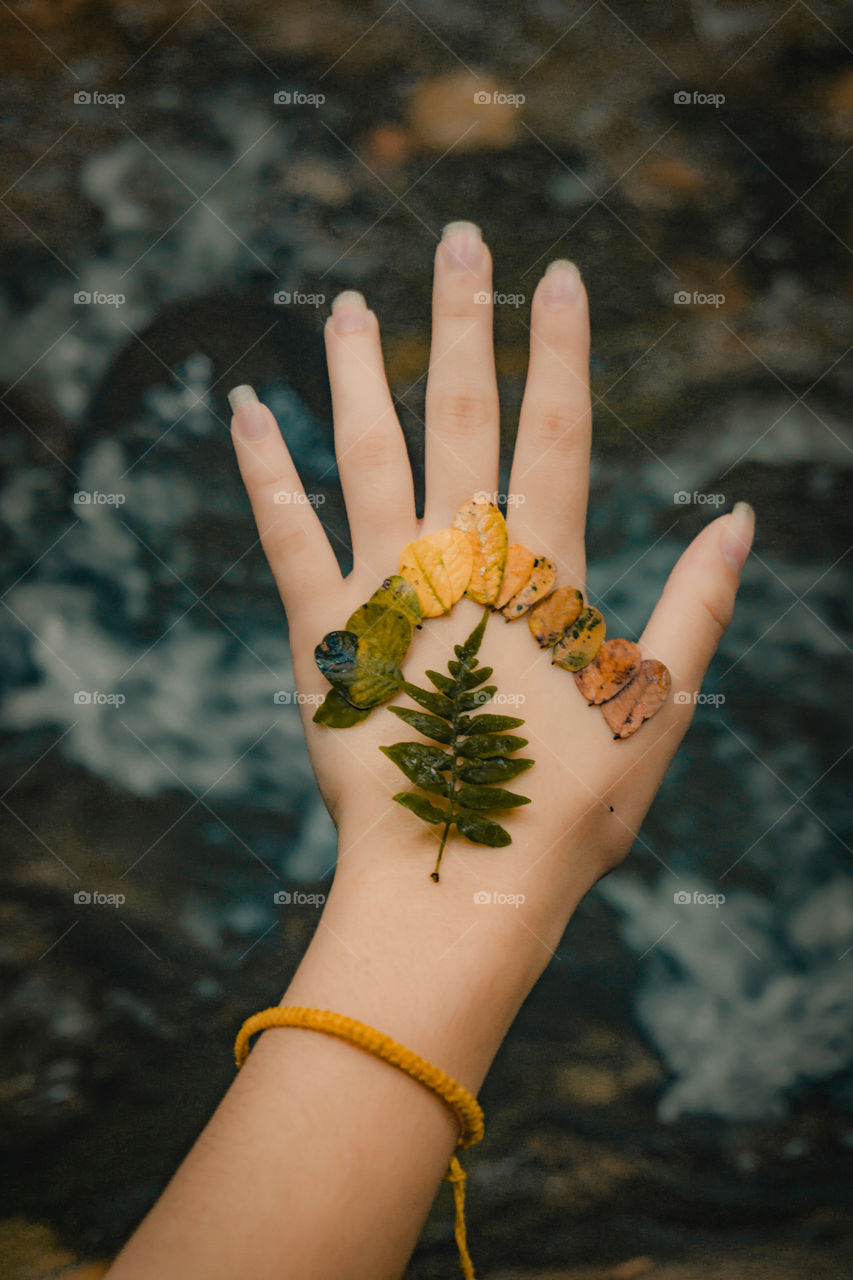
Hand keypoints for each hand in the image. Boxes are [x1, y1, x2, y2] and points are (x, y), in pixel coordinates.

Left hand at [229, 222, 752, 933]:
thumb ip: (697, 606)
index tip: (558, 275)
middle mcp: (463, 559)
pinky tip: (242, 407)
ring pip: (367, 451)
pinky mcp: (325, 630)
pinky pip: (286, 530)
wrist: (463, 878)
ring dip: (357, 370)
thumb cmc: (569, 807)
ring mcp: (387, 588)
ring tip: (344, 302)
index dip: (560, 349)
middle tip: (458, 238)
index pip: (558, 431)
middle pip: (461, 414)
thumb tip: (737, 517)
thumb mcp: (656, 706)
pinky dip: (262, 467)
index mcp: (545, 573)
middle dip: (461, 320)